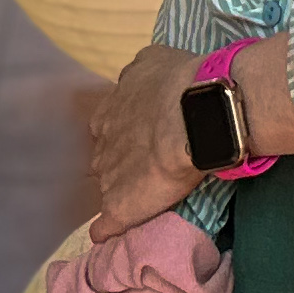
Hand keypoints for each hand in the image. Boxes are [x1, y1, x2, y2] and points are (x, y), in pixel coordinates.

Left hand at [89, 42, 201, 238]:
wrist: (192, 118)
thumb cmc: (179, 82)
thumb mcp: (153, 60)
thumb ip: (141, 72)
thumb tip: (141, 76)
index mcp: (107, 113)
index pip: (107, 128)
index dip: (126, 133)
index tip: (144, 137)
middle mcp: (101, 143)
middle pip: (104, 157)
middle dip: (120, 160)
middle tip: (147, 163)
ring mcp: (106, 177)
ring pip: (107, 187)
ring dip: (119, 190)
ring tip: (142, 195)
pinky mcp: (117, 207)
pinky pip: (104, 226)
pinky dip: (107, 229)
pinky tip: (112, 233)